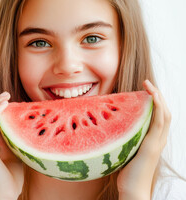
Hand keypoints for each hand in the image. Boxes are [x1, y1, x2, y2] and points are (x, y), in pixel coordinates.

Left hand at [117, 80, 170, 199]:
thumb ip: (123, 140)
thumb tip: (108, 130)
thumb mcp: (125, 152)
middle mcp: (157, 140)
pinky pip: (159, 122)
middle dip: (158, 96)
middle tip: (147, 84)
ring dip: (158, 97)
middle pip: (164, 113)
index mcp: (151, 141)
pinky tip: (152, 97)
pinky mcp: (152, 145)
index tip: (145, 91)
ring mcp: (156, 142)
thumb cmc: (126, 175)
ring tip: (149, 85)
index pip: (158, 118)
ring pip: (164, 114)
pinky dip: (158, 107)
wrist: (132, 191)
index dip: (155, 103)